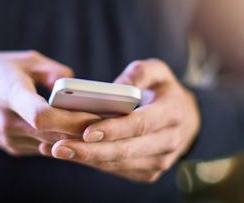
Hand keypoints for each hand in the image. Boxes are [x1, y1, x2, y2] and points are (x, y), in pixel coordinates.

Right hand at [0, 51, 99, 155]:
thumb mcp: (27, 60)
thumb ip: (54, 72)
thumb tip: (78, 88)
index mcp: (10, 93)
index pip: (41, 115)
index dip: (71, 119)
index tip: (96, 115)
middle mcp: (7, 121)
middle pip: (51, 134)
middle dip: (82, 130)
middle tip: (109, 122)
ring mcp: (7, 138)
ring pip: (50, 144)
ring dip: (73, 138)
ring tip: (97, 126)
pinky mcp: (11, 146)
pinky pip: (42, 147)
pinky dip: (59, 140)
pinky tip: (73, 131)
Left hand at [47, 59, 199, 181]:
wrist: (186, 120)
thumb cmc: (164, 91)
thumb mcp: (159, 71)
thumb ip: (141, 71)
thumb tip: (118, 86)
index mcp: (172, 113)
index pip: (141, 124)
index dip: (115, 129)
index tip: (87, 131)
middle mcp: (168, 141)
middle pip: (126, 150)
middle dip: (91, 151)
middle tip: (59, 147)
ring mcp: (159, 161)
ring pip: (118, 164)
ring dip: (86, 159)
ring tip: (56, 151)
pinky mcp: (148, 172)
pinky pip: (117, 169)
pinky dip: (94, 163)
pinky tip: (72, 154)